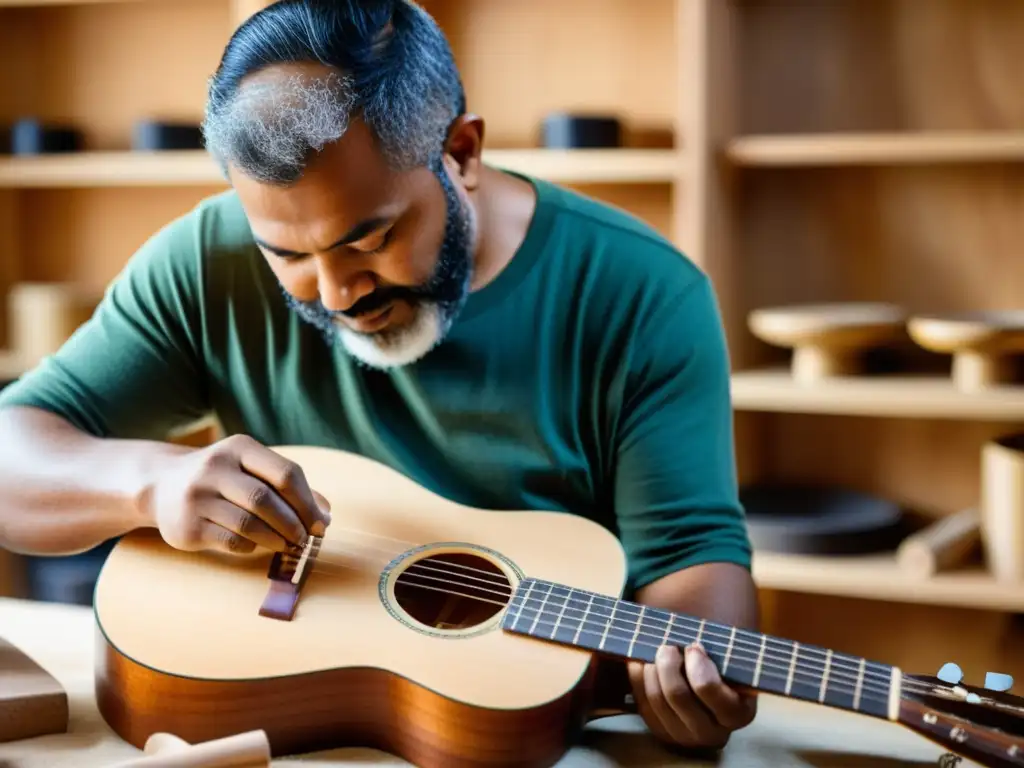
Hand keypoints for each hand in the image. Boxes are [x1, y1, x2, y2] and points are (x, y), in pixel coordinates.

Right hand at [139, 433, 331, 554]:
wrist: (161, 485)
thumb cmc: (222, 477)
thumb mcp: (251, 468)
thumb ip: (288, 485)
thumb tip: (325, 514)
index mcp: (239, 447)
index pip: (286, 473)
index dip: (308, 502)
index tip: (320, 523)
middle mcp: (214, 467)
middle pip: (266, 500)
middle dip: (293, 523)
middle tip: (304, 539)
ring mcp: (197, 497)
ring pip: (249, 524)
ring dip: (276, 539)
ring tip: (288, 545)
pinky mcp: (187, 526)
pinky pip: (231, 541)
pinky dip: (251, 546)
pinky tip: (257, 544)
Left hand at [629, 642, 756, 751]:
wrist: (707, 684)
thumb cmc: (722, 665)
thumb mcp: (730, 659)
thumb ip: (718, 652)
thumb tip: (691, 644)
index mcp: (737, 713)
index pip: (708, 688)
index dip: (696, 663)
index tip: (694, 646)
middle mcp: (712, 733)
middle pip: (677, 694)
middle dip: (668, 663)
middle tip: (669, 646)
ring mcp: (684, 736)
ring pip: (656, 698)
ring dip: (652, 667)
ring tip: (658, 651)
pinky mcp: (661, 732)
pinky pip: (642, 702)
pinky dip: (638, 676)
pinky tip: (643, 661)